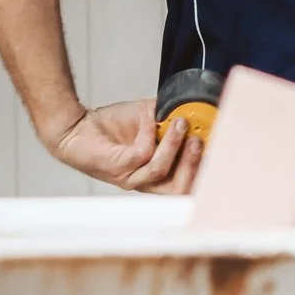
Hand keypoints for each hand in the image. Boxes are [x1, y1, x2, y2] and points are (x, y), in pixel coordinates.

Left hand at [46, 101, 202, 194]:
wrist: (77, 127)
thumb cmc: (109, 128)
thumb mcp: (147, 119)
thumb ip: (168, 116)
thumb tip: (189, 105)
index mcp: (158, 176)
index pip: (189, 183)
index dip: (205, 169)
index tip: (218, 146)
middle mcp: (146, 183)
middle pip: (181, 188)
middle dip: (194, 164)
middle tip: (199, 140)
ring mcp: (131, 178)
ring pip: (161, 171)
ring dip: (174, 146)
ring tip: (179, 123)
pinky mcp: (118, 168)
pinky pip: (142, 154)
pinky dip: (148, 134)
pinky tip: (147, 119)